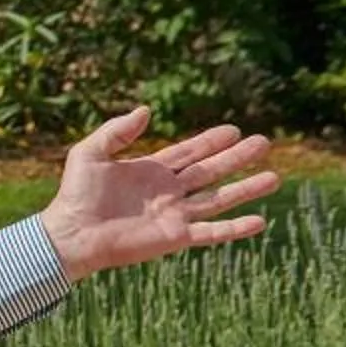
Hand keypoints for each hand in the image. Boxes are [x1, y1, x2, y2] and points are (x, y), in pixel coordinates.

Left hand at [37, 106, 280, 280]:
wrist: (71, 234)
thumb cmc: (75, 195)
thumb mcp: (90, 153)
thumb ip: (117, 130)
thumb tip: (146, 110)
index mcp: (150, 171)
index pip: (188, 152)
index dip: (210, 141)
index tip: (233, 129)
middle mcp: (167, 192)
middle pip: (210, 171)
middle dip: (237, 157)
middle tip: (264, 142)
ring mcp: (174, 215)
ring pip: (219, 199)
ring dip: (246, 188)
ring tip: (275, 177)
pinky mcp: (175, 237)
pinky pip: (213, 232)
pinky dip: (236, 228)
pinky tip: (261, 221)